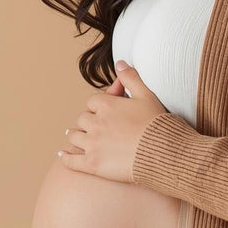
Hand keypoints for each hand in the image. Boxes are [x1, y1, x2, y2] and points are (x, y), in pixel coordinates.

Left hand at [59, 60, 168, 183]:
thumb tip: (120, 62)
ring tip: (74, 136)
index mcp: (107, 105)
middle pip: (82, 119)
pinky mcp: (92, 164)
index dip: (97, 106)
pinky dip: (66, 157)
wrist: (163, 153)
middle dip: (86, 122)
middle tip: (89, 126)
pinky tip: (63, 156)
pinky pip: (72, 160)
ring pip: (74, 136)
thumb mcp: (147, 95)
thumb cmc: (157, 124)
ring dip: (75, 135)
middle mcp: (96, 123)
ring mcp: (92, 144)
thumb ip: (131, 78)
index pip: (92, 102)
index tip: (101, 112)